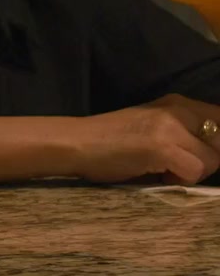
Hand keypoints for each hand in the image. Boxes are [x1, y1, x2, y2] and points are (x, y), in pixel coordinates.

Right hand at [72, 94, 219, 184]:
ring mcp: (170, 127)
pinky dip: (181, 180)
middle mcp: (178, 109)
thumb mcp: (155, 127)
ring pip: (212, 159)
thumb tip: (213, 151)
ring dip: (193, 172)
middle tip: (177, 166)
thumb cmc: (111, 141)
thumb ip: (184, 132)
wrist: (76, 143)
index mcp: (177, 103)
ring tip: (165, 170)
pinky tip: (159, 175)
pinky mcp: (161, 147)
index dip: (217, 143)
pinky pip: (194, 171)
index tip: (200, 155)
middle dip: (207, 160)